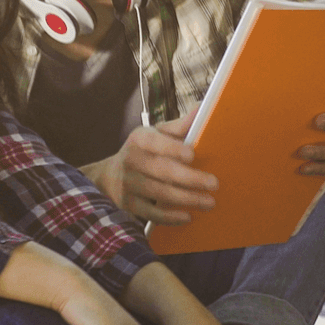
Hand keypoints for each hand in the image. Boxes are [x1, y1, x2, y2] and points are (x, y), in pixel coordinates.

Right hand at [84, 109, 217, 224]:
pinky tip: (187, 217)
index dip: (173, 149)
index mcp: (140, 139)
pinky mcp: (128, 204)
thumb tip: (202, 108)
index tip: (192, 155)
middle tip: (214, 184)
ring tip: (209, 202)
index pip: (155, 142)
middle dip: (189, 178)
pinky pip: (151, 213)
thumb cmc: (145, 151)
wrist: (110, 175)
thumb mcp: (156, 133)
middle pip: (162, 170)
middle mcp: (131, 160)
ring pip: (159, 193)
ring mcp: (128, 184)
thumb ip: (180, 126)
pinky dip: (170, 217)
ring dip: (186, 199)